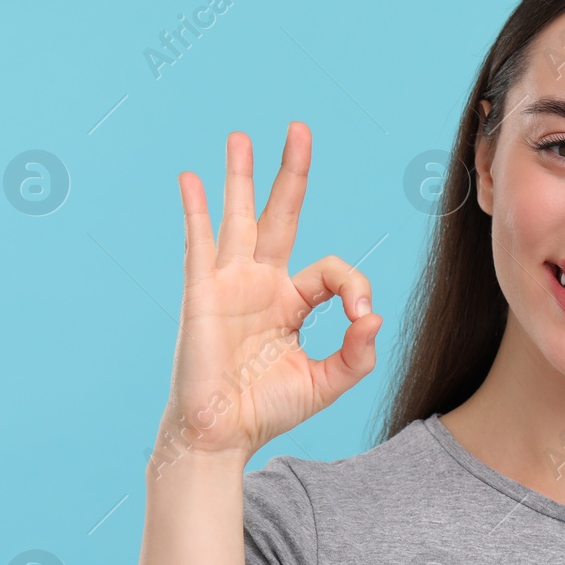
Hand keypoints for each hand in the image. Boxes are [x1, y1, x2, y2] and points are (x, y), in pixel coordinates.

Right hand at [151, 122, 381, 468]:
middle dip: (291, 173)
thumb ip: (357, 353)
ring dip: (240, 176)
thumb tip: (374, 316)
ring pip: (238, 217)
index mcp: (292, 302)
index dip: (353, 284)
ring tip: (241, 136)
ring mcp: (230, 284)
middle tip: (299, 129)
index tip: (361, 314)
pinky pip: (199, 244)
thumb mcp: (327, 382)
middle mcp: (261, 284)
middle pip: (281, 215)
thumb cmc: (269, 409)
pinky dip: (196, 210)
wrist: (223, 435)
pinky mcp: (203, 293)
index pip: (330, 270)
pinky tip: (191, 179)